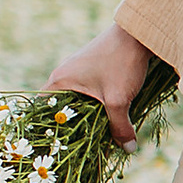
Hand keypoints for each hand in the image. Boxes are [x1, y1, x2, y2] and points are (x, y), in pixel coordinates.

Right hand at [44, 20, 155, 147]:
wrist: (139, 33)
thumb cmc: (122, 63)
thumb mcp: (119, 100)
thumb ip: (120, 127)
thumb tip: (127, 149)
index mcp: (60, 81)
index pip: (43, 112)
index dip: (50, 131)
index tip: (57, 148)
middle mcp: (64, 76)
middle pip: (61, 110)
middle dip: (72, 129)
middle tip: (80, 149)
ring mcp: (78, 72)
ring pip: (77, 103)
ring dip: (86, 119)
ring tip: (96, 138)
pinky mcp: (92, 70)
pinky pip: (88, 95)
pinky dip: (96, 108)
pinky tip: (108, 119)